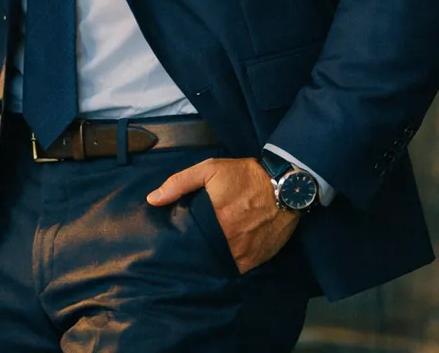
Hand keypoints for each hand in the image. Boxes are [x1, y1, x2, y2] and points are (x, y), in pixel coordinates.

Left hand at [146, 157, 298, 273]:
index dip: (180, 244)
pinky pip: (239, 268)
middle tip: (188, 248)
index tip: (174, 242)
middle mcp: (230, 241)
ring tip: (205, 252)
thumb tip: (153, 199)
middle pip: (204, 255)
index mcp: (215, 221)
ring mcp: (246, 253)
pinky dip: (231, 263)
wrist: (285, 184)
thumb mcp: (209, 170)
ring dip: (213, 260)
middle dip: (196, 253)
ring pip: (221, 264)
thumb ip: (179, 184)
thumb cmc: (244, 175)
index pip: (190, 242)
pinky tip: (225, 254)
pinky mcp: (259, 258)